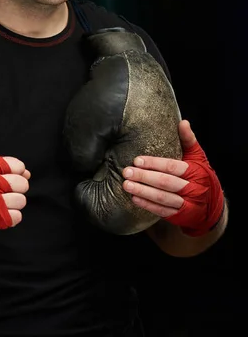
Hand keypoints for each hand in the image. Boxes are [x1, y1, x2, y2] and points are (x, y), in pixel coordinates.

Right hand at [0, 156, 29, 238]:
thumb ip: (3, 168)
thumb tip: (27, 174)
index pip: (17, 166)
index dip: (16, 174)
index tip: (8, 179)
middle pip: (22, 184)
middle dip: (17, 189)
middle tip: (3, 193)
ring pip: (21, 200)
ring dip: (13, 204)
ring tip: (0, 204)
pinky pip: (17, 216)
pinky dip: (11, 217)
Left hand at [122, 120, 223, 234]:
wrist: (212, 206)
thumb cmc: (201, 176)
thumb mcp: (198, 157)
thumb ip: (188, 140)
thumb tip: (183, 122)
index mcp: (195, 172)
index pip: (172, 167)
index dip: (154, 164)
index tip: (137, 160)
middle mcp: (192, 189)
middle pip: (165, 182)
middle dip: (144, 177)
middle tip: (126, 172)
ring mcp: (187, 204)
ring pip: (162, 198)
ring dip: (143, 191)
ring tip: (126, 185)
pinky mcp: (180, 216)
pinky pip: (162, 211)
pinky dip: (147, 205)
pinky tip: (134, 198)